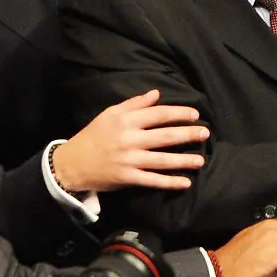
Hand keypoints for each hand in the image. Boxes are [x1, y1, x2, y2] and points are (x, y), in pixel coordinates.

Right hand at [52, 90, 207, 192]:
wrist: (71, 163)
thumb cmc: (93, 135)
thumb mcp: (110, 114)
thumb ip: (134, 104)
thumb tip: (156, 94)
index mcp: (125, 121)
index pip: (158, 115)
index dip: (179, 113)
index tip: (195, 114)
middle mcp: (129, 139)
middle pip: (165, 136)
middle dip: (188, 134)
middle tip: (205, 133)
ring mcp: (129, 160)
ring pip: (162, 160)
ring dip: (184, 160)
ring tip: (201, 160)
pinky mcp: (127, 177)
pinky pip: (152, 180)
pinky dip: (169, 182)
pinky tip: (185, 182)